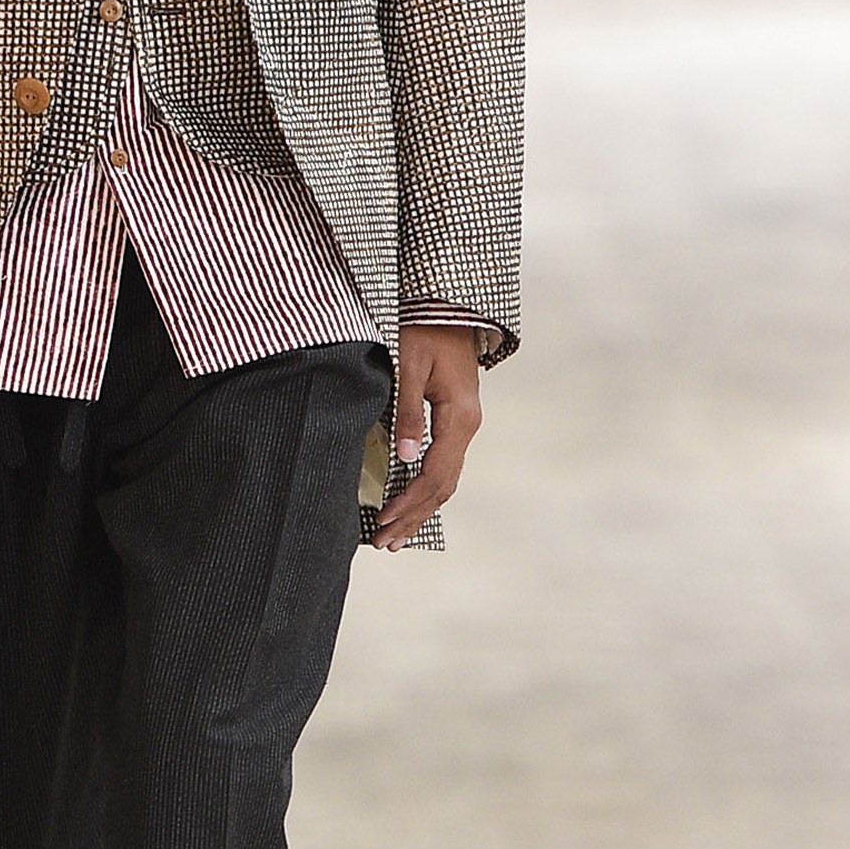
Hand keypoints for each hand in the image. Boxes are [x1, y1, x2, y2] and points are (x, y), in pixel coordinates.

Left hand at [373, 323, 482, 550]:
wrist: (446, 303)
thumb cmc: (422, 327)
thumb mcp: (408, 365)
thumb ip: (406, 412)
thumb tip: (404, 458)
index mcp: (460, 416)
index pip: (434, 473)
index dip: (407, 502)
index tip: (381, 523)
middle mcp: (468, 425)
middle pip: (442, 485)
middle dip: (411, 517)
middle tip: (382, 544)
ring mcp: (465, 423)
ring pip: (445, 478)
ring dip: (420, 509)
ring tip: (393, 537)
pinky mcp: (455, 419)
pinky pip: (444, 464)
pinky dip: (425, 489)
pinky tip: (409, 504)